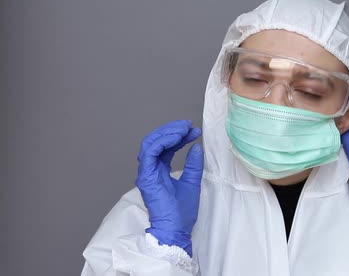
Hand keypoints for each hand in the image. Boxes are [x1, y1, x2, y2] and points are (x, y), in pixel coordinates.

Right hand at [135, 119, 203, 256]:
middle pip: (156, 141)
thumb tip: (196, 146)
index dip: (178, 136)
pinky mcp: (146, 177)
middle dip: (172, 130)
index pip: (165, 147)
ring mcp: (146, 173)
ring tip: (184, 129)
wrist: (176, 229)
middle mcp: (151, 170)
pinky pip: (150, 153)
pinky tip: (176, 138)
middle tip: (188, 126)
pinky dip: (162, 142)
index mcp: (160, 171)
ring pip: (150, 143)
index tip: (194, 130)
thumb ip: (193, 164)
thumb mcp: (192, 182)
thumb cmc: (182, 211)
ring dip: (167, 133)